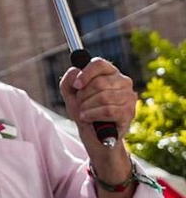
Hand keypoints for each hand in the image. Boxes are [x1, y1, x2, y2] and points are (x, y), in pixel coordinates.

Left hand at [59, 58, 137, 173]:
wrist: (93, 135)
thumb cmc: (85, 111)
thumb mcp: (71, 96)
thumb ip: (68, 81)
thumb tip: (74, 70)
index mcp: (110, 73)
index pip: (99, 63)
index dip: (85, 74)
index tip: (76, 86)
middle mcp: (123, 82)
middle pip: (99, 82)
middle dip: (84, 95)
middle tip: (81, 104)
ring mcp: (129, 97)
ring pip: (104, 97)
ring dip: (87, 107)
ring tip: (85, 112)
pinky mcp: (129, 112)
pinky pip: (108, 110)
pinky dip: (94, 115)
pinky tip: (88, 118)